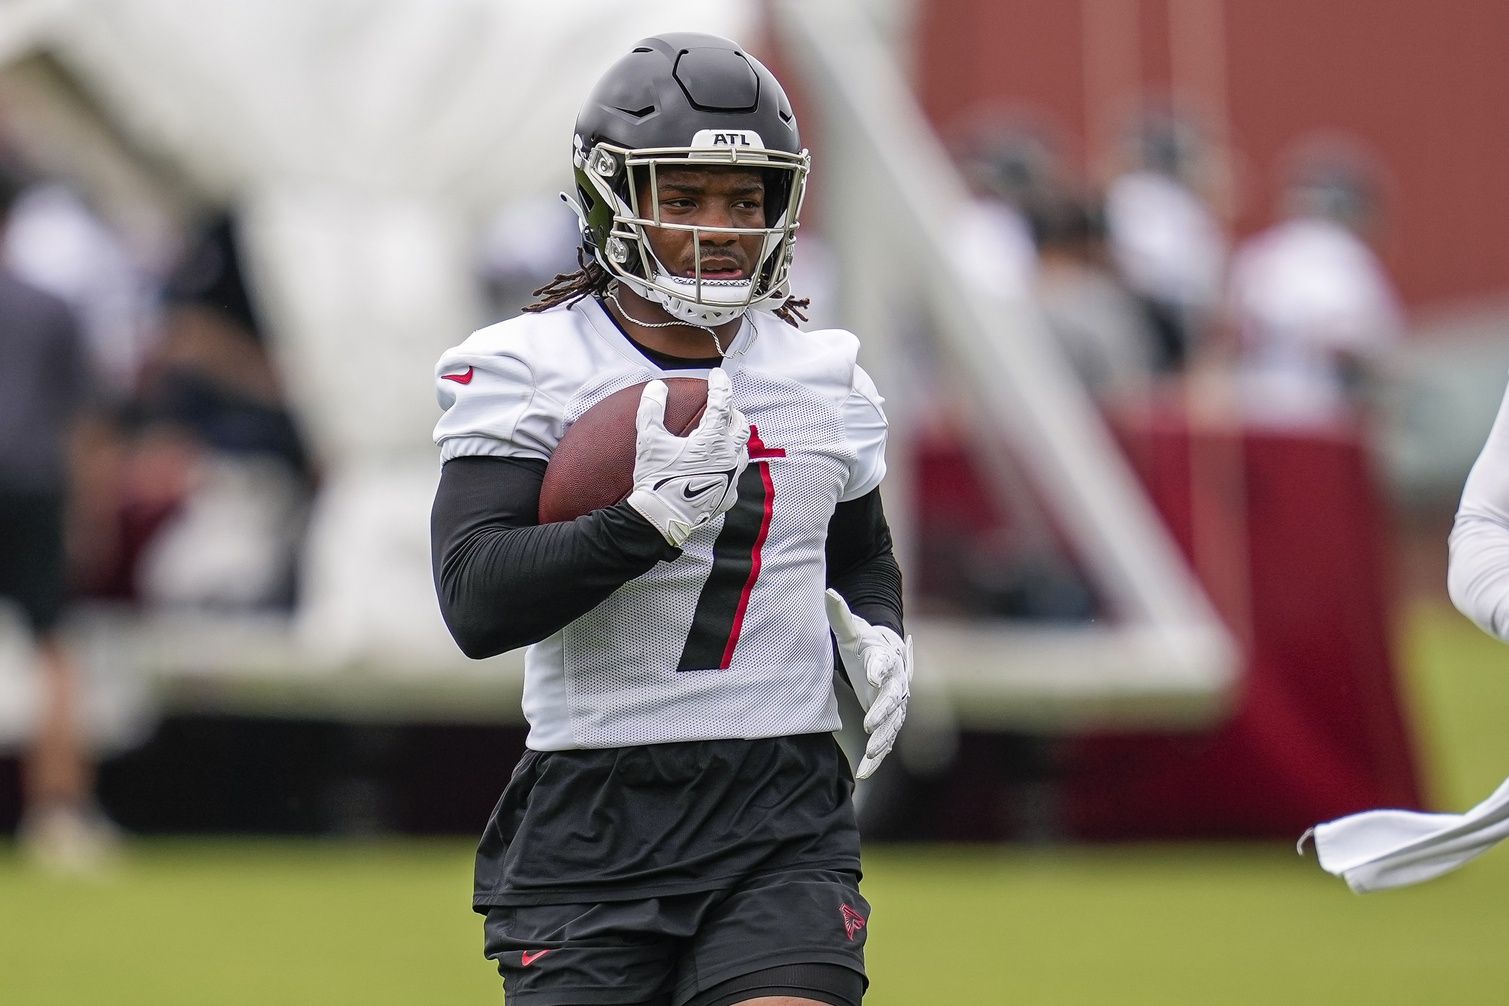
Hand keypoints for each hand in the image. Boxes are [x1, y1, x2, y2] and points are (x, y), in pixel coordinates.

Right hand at [627, 368, 750, 546]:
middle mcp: (729, 456)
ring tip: (723, 434)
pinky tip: (717, 466)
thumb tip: (656, 388)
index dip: (720, 385)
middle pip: (741, 425)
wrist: (662, 518)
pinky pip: (735, 474)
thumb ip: (652, 409)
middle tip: (721, 406)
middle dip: (732, 412)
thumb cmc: (656, 479)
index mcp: (713, 440)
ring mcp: (732, 477)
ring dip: (734, 438)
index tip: (717, 375)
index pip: (722, 403)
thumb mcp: (649, 440)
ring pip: (743, 450)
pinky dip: (728, 464)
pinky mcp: (728, 495)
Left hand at [824, 588, 912, 778]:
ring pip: (893, 726)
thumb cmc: (864, 645)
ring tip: (870, 752)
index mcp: (887, 660)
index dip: (880, 670)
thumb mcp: (851, 630)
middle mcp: (895, 685)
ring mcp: (894, 707)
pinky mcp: (888, 724)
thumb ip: (840, 614)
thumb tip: (828, 593)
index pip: (886, 664)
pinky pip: (885, 744)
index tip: (872, 676)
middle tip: (872, 724)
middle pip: (894, 700)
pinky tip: (863, 774)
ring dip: (882, 740)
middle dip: (884, 712)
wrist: (882, 658)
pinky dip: (876, 759)